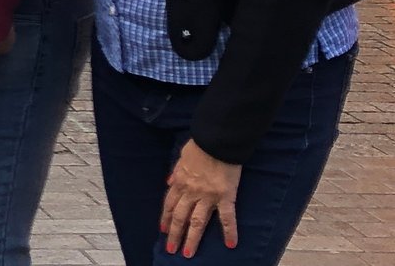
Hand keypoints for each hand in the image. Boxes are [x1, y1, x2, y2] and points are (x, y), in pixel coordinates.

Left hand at [162, 139, 241, 256]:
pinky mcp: (225, 196)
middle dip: (174, 234)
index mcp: (180, 182)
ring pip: (197, 222)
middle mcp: (191, 192)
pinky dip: (229, 231)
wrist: (216, 141)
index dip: (166, 218)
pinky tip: (231, 244)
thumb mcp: (181, 157)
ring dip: (192, 239)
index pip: (170, 204)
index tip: (162, 230)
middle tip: (171, 249)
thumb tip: (169, 181)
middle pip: (180, 217)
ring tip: (188, 254)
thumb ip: (176, 171)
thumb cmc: (201, 146)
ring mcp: (207, 196)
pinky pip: (227, 217)